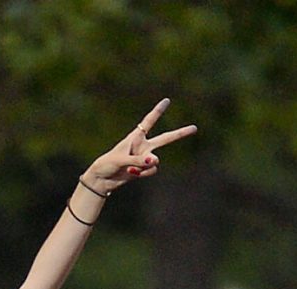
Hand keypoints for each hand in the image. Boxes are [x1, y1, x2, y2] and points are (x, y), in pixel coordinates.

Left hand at [82, 99, 196, 193]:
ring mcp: (144, 158)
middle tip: (195, 128)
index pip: (149, 122)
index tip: (167, 100)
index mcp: (135, 137)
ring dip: (145, 166)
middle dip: (180, 133)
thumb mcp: (121, 159)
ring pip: (155, 162)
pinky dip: (142, 173)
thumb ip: (138, 160)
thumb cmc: (107, 164)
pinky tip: (132, 173)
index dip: (158, 111)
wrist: (101, 179)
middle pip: (166, 139)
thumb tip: (155, 162)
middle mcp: (143, 146)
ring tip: (131, 168)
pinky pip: (151, 171)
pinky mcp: (143, 169)